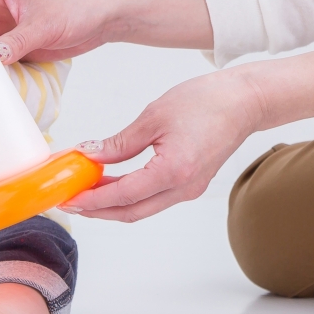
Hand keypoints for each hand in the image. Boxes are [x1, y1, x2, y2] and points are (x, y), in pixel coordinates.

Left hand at [63, 68, 263, 221]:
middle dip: (97, 211)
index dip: (92, 200)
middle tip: (70, 202)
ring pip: (142, 208)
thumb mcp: (154, 116)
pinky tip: (112, 182)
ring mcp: (189, 189)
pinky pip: (154, 198)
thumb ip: (120, 142)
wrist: (245, 101)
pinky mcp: (191, 184)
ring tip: (85, 192)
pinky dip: (130, 195)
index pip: (123, 196)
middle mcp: (183, 188)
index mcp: (173, 171)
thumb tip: (90, 155)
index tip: (68, 199)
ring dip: (112, 204)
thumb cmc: (206, 101)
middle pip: (131, 212)